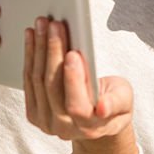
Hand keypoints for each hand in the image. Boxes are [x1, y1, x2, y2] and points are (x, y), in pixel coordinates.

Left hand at [24, 18, 138, 153]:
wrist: (97, 121)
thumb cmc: (114, 103)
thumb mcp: (124, 101)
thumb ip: (114, 103)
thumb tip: (101, 107)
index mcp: (89, 126)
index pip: (76, 105)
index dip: (73, 80)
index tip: (73, 53)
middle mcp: (63, 128)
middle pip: (53, 87)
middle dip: (53, 52)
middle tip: (55, 26)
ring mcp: (45, 121)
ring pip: (37, 81)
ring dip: (38, 49)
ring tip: (42, 25)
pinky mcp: (33, 112)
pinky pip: (29, 81)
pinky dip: (30, 56)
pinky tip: (32, 38)